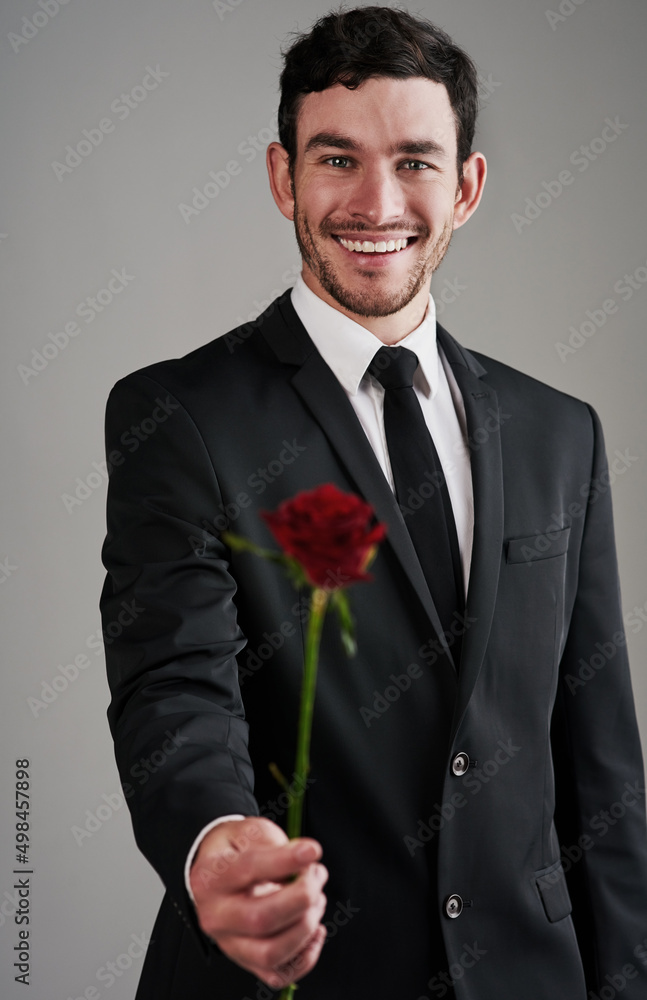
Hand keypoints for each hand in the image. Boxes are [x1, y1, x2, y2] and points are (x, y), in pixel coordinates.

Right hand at [189, 816, 327, 988]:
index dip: (285, 860)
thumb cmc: (236, 851)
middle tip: (316, 875)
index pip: (249, 869)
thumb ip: (275, 844)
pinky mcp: (246, 961)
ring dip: (306, 927)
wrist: (216, 874)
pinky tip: (314, 930)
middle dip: (301, 897)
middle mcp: (216, 915)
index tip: (312, 851)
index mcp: (211, 876)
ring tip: (316, 899)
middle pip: (260, 919)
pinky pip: (278, 974)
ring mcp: (230, 943)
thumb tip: (305, 862)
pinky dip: (305, 956)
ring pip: (271, 953)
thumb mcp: (249, 831)